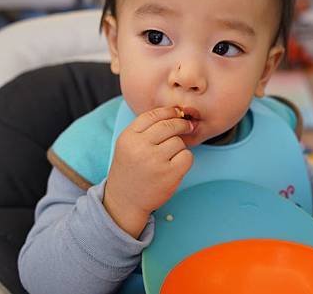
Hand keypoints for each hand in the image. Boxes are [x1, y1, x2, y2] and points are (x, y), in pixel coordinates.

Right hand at [103, 107, 193, 237]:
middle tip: (187, 126)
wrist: (125, 200)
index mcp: (128, 137)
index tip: (177, 112)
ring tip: (170, 156)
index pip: (153, 115)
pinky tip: (175, 165)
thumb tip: (177, 112)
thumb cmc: (130, 169)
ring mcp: (155, 161)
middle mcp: (140, 147)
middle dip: (181, 124)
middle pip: (169, 125)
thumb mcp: (128, 145)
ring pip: (179, 141)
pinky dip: (185, 159)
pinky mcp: (169, 174)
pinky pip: (187, 156)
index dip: (169, 111)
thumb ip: (146, 129)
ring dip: (179, 146)